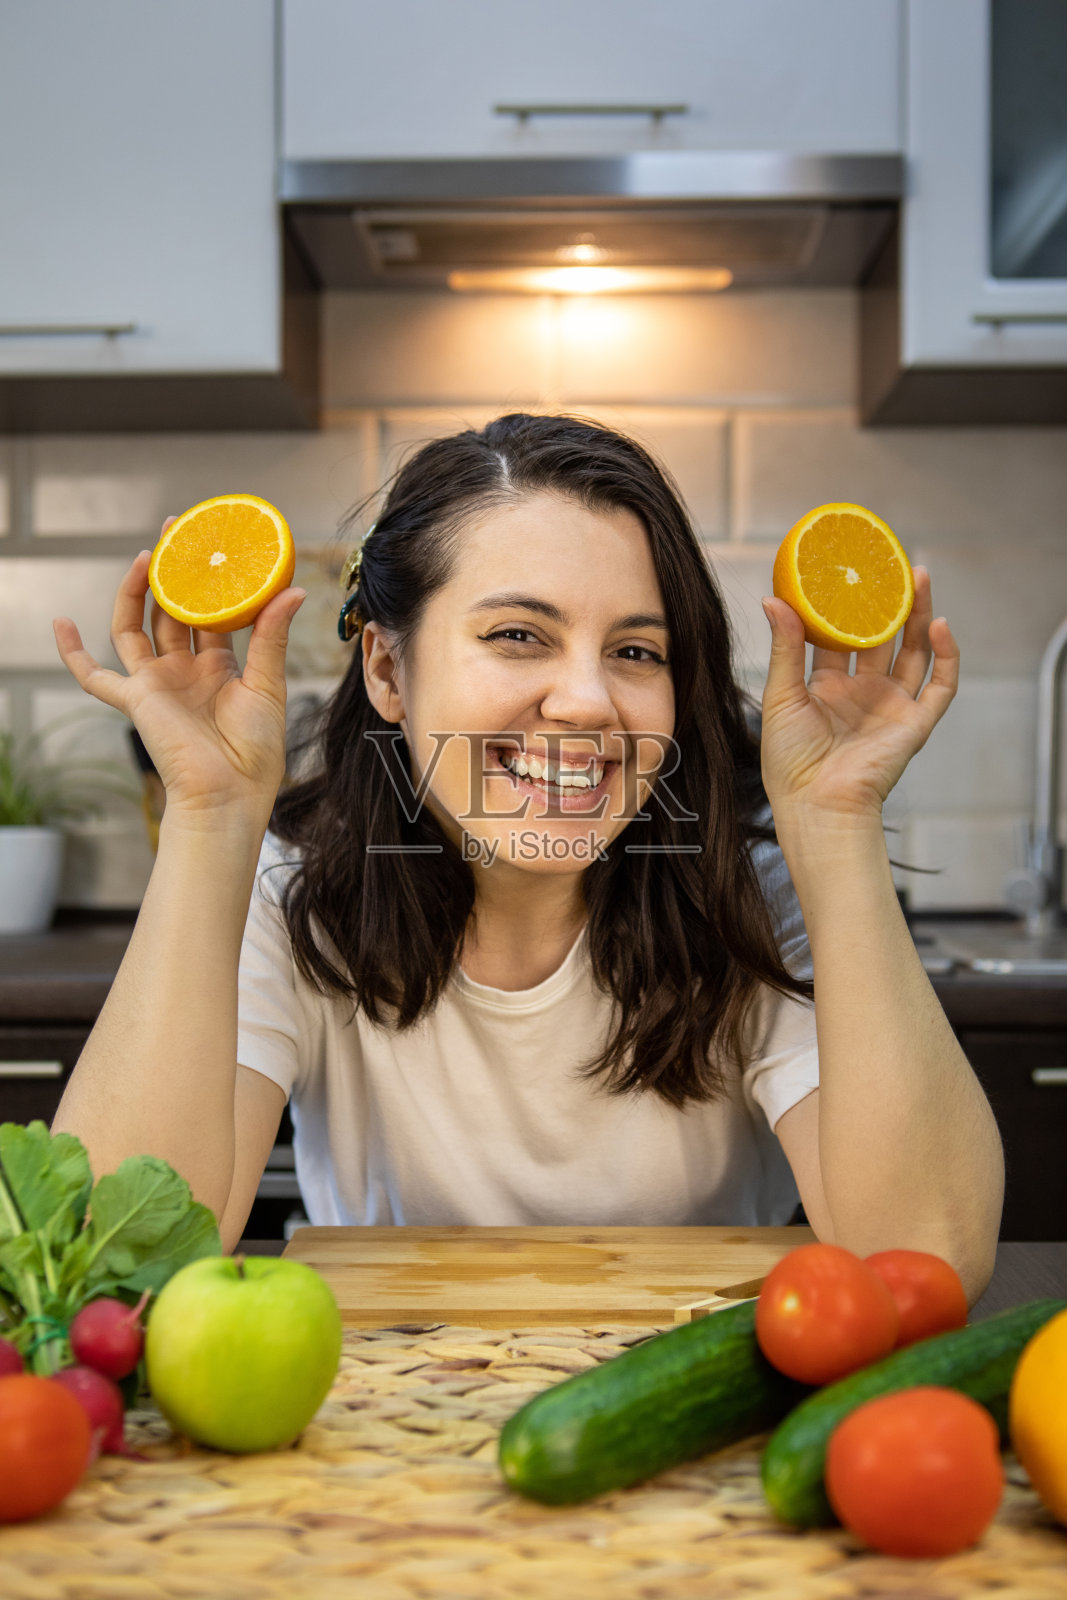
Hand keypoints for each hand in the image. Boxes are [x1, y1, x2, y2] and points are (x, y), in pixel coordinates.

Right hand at [52, 531, 305, 825]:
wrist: (230, 794)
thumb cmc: (256, 752)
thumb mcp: (269, 685)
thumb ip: (272, 638)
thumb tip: (292, 592)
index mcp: (219, 668)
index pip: (210, 614)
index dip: (210, 584)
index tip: (215, 549)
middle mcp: (184, 671)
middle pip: (171, 612)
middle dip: (173, 574)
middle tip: (178, 532)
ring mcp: (157, 683)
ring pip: (136, 628)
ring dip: (137, 592)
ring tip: (147, 555)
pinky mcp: (136, 699)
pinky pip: (94, 676)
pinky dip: (73, 653)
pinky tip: (61, 623)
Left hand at [759, 566, 958, 826]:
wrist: (816, 804)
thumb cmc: (789, 761)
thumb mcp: (780, 695)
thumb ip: (784, 647)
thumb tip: (773, 599)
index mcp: (826, 686)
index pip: (839, 637)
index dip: (845, 607)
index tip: (845, 573)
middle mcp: (861, 693)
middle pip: (882, 638)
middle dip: (888, 603)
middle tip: (890, 566)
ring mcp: (890, 706)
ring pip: (914, 652)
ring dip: (919, 616)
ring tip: (918, 579)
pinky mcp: (914, 723)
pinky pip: (939, 686)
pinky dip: (945, 656)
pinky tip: (939, 625)